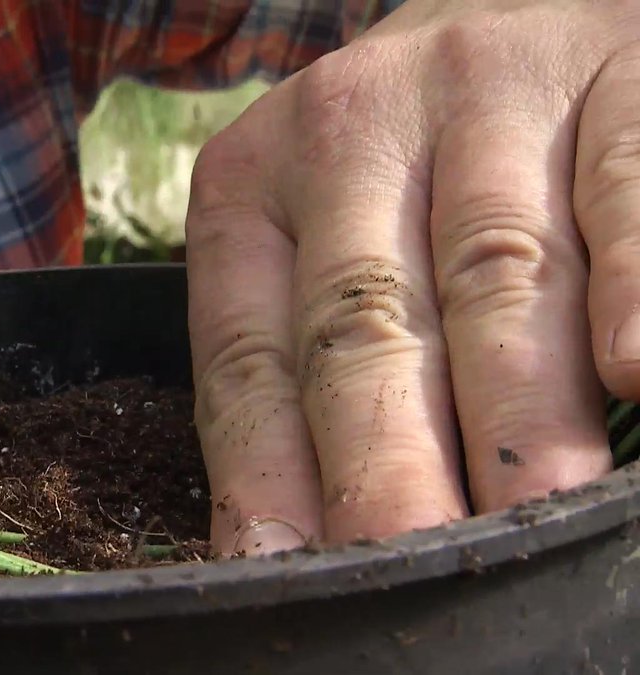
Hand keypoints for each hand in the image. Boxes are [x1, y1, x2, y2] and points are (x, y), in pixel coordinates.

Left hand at [187, 0, 639, 556]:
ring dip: (517, 413)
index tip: (286, 570)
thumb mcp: (316, 231)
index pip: (250, 353)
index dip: (268, 474)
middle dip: (389, 467)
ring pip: (495, 277)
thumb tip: (291, 541)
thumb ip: (301, 360)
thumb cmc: (402, 160)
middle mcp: (353, 132)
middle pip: (364, 327)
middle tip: (406, 570)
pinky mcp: (617, 73)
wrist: (506, 1)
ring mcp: (485, 97)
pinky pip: (625, 188)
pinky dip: (635, 281)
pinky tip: (638, 368)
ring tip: (530, 518)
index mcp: (253, 184)